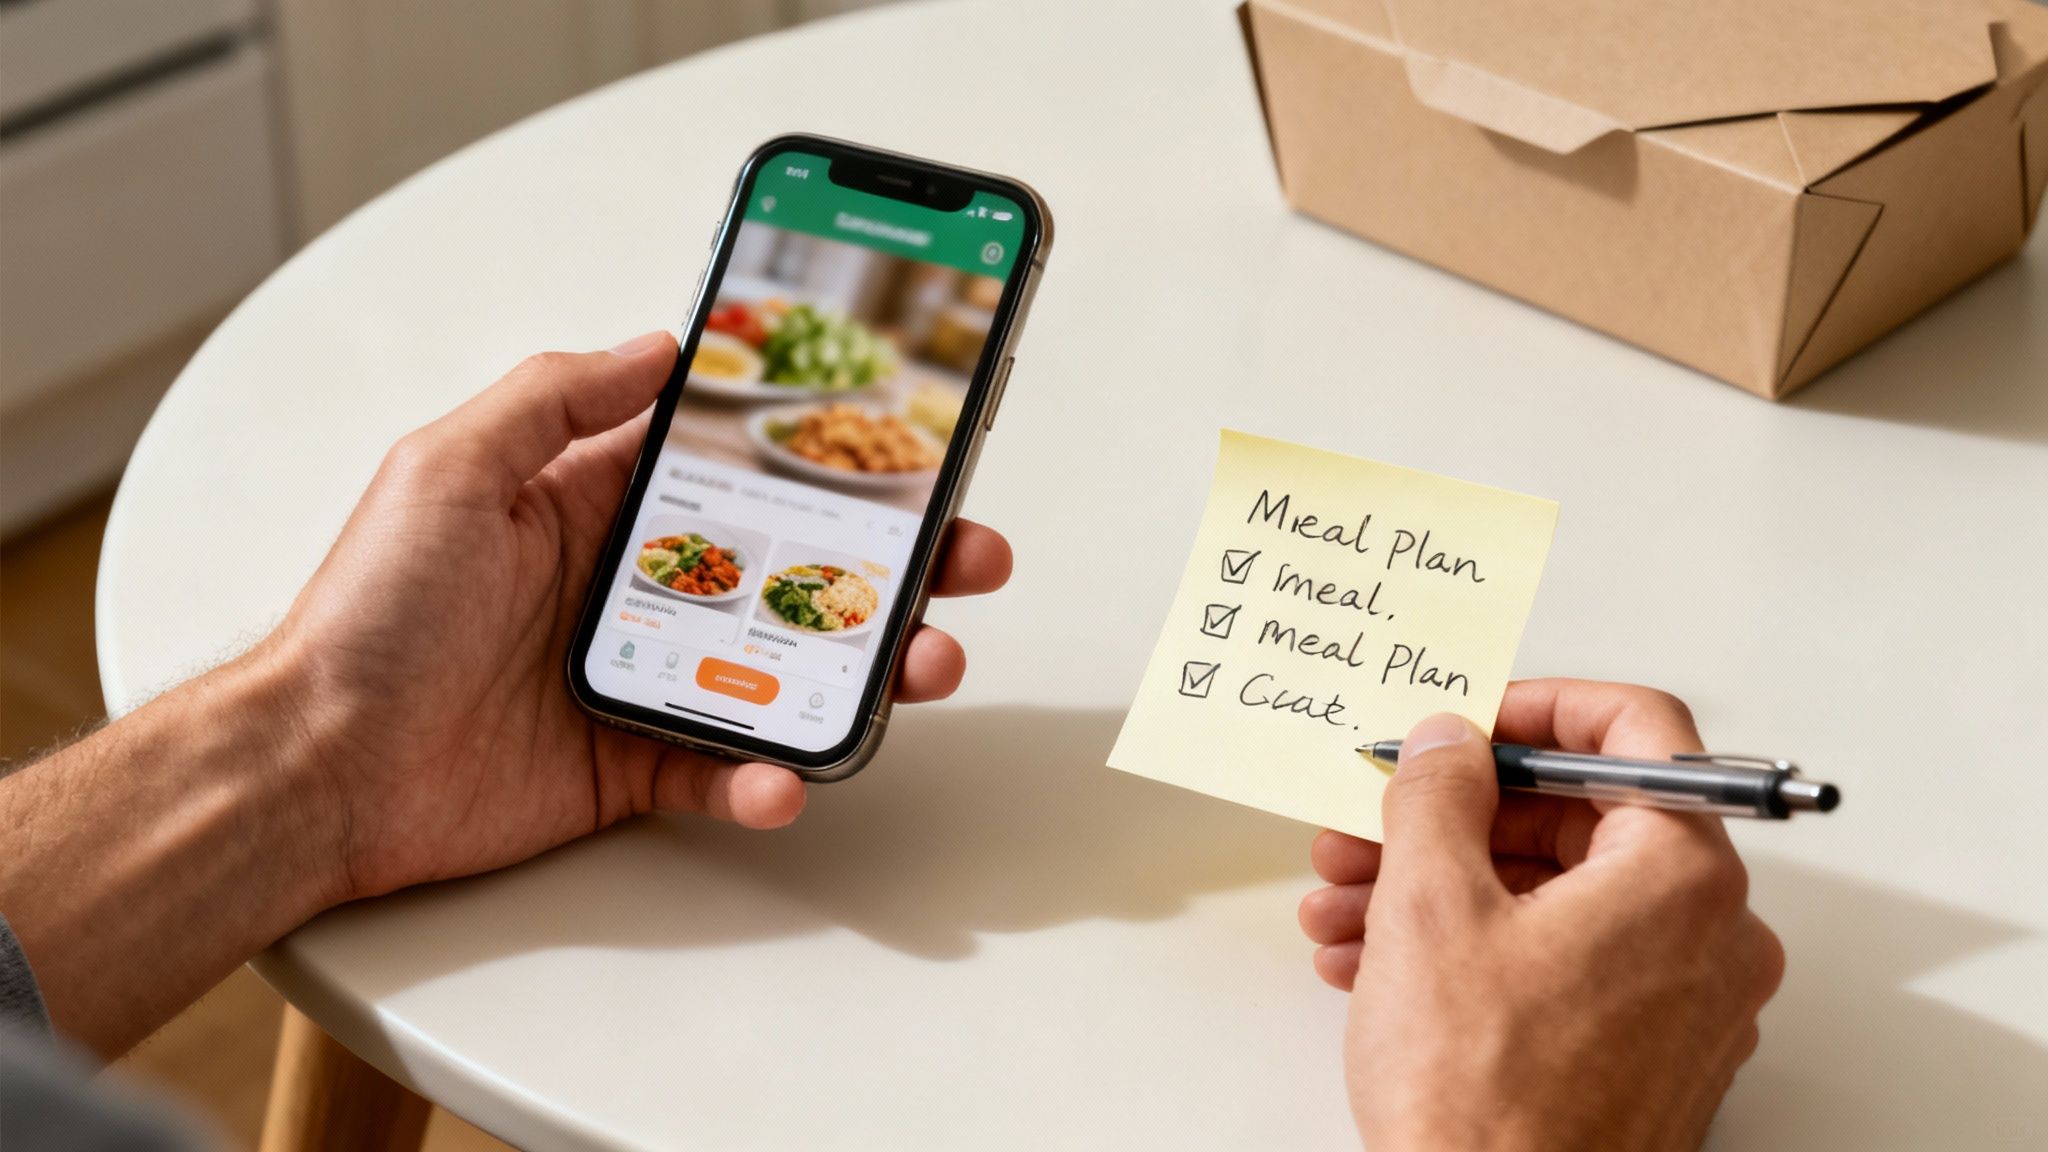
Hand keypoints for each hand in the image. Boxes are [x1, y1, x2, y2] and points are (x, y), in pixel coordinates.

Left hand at [267, 333, 1013, 902]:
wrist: (318, 767)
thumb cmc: (368, 614)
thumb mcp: (449, 468)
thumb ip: (556, 398)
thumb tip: (658, 345)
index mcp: (595, 506)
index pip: (736, 470)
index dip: (822, 457)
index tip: (899, 443)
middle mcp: (633, 588)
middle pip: (793, 568)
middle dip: (892, 563)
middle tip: (964, 557)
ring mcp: (641, 677)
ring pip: (785, 668)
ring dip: (864, 669)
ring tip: (921, 664)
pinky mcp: (632, 764)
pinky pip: (722, 769)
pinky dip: (764, 777)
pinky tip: (782, 775)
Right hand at [1298, 680, 1783, 1150]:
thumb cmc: (1488, 1104)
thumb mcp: (1430, 905)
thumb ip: (1439, 792)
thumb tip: (1448, 742)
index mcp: (1683, 877)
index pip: (1636, 729)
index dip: (1535, 708)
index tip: (1468, 722)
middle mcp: (1709, 936)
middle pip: (1580, 820)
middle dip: (1454, 817)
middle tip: (1374, 818)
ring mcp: (1682, 1005)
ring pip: (1555, 898)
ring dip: (1441, 886)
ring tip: (1347, 904)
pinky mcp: (1644, 1058)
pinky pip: (1560, 965)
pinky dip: (1474, 948)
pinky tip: (1379, 963)